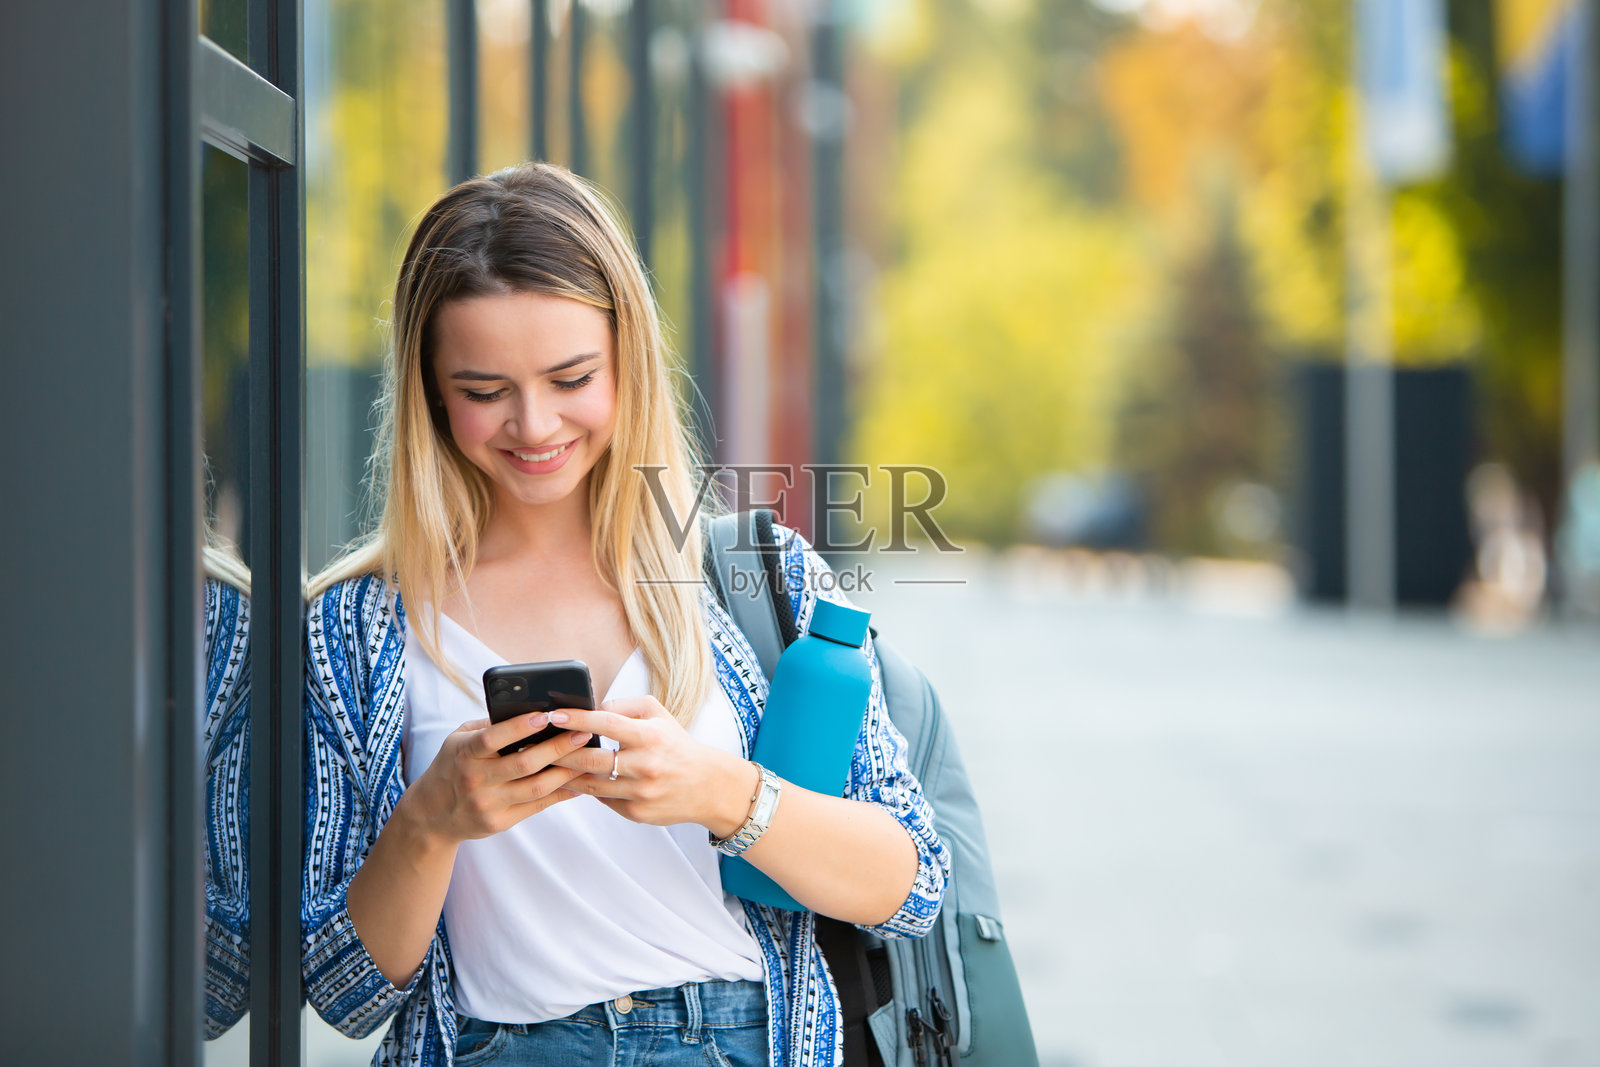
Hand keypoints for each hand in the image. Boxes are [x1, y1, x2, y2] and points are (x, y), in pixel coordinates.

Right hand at [402, 712, 592, 843]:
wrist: (430, 815)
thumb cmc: (452, 766)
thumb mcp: (458, 741)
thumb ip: (488, 726)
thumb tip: (528, 708)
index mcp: (464, 753)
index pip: (493, 738)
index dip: (520, 726)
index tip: (548, 715)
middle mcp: (475, 780)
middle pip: (524, 763)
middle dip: (558, 748)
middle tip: (583, 733)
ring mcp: (487, 804)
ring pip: (536, 787)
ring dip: (567, 772)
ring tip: (588, 756)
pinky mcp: (499, 823)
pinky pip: (537, 807)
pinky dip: (561, 793)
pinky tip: (578, 782)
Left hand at [551, 697, 756, 833]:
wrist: (707, 786)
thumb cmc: (676, 744)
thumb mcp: (658, 714)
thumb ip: (624, 706)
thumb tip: (591, 709)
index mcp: (650, 736)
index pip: (607, 723)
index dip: (577, 718)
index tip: (554, 715)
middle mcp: (645, 765)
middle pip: (590, 760)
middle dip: (559, 752)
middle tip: (537, 746)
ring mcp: (640, 793)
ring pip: (590, 785)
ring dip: (566, 775)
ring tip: (546, 766)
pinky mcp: (636, 813)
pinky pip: (602, 799)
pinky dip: (587, 789)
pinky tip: (573, 781)